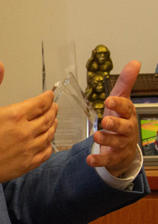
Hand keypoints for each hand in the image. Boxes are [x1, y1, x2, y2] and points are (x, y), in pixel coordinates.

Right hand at [0, 59, 56, 189]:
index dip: (48, 97)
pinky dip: (49, 146)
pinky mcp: (26, 165)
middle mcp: (26, 132)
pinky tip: (46, 143)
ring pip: (48, 135)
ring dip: (53, 126)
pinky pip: (45, 154)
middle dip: (52, 110)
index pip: (41, 103)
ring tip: (52, 122)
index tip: (49, 95)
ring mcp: (28, 150)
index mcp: (15, 115)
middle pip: (48, 118)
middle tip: (53, 107)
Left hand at [86, 60, 140, 176]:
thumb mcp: (121, 101)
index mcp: (127, 115)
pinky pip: (107, 159)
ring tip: (96, 137)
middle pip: (124, 127)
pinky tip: (89, 160)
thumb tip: (134, 62)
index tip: (109, 100)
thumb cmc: (120, 120)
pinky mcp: (114, 158)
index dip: (119, 104)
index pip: (126, 108)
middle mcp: (127, 130)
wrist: (124, 149)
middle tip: (105, 121)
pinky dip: (98, 161)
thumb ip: (125, 83)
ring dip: (106, 140)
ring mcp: (122, 145)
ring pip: (116, 143)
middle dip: (115, 124)